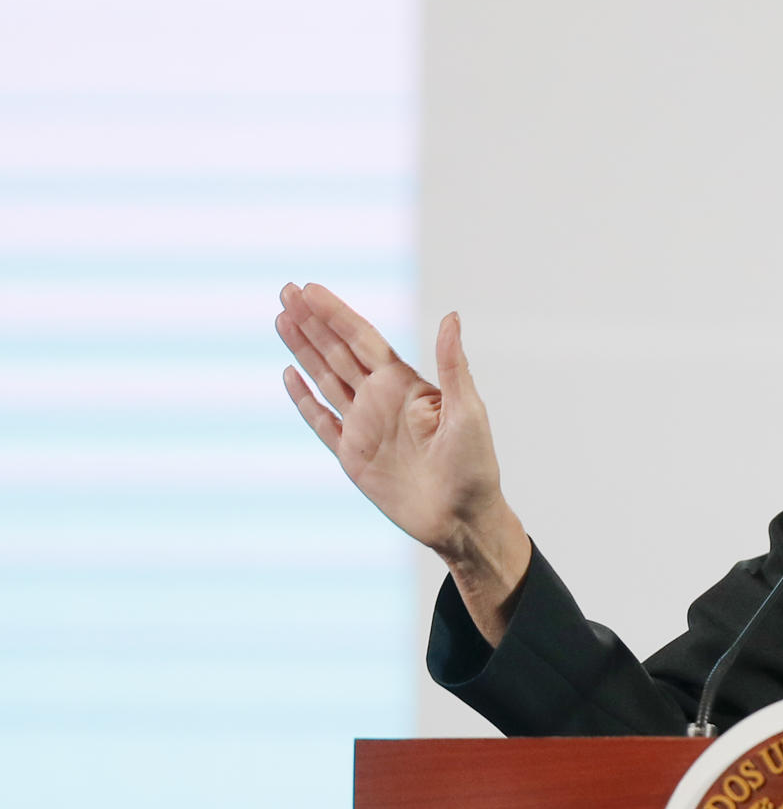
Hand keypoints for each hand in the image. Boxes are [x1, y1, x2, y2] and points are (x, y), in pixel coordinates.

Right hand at [274, 283, 528, 605]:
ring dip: (303, 349)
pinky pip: (322, 421)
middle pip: (339, 352)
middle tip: (286, 290)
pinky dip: (304, 399)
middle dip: (313, 322)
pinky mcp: (353, 456)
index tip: (310, 289)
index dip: (336, 315)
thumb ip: (453, 365)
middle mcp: (382, 400)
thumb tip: (451, 316)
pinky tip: (289, 374)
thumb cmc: (475, 466)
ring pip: (326, 378)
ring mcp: (365, 426)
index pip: (363, 340)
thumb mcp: (468, 412)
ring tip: (281, 319)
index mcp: (407, 385)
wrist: (462, 519)